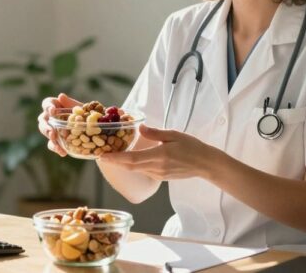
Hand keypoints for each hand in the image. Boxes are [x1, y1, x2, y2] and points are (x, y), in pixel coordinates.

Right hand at [38, 93, 81, 156]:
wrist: (96, 129)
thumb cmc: (87, 115)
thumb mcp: (81, 108)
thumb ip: (71, 103)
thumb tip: (60, 96)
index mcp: (56, 105)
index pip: (46, 103)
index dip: (48, 107)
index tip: (53, 111)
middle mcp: (51, 117)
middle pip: (42, 119)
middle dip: (46, 126)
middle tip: (52, 132)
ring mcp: (52, 128)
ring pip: (44, 131)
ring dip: (49, 136)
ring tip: (55, 140)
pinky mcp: (56, 140)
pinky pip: (51, 144)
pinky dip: (56, 148)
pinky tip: (63, 152)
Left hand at [99, 124, 219, 180]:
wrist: (205, 164)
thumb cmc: (192, 147)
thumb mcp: (174, 134)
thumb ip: (155, 133)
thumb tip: (139, 128)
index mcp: (159, 155)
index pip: (132, 159)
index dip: (115, 159)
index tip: (102, 157)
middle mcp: (157, 167)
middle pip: (130, 167)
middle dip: (114, 162)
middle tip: (101, 156)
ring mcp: (158, 174)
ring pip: (135, 170)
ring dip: (122, 164)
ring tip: (111, 156)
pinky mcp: (160, 177)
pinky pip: (143, 171)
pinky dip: (132, 166)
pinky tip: (127, 160)